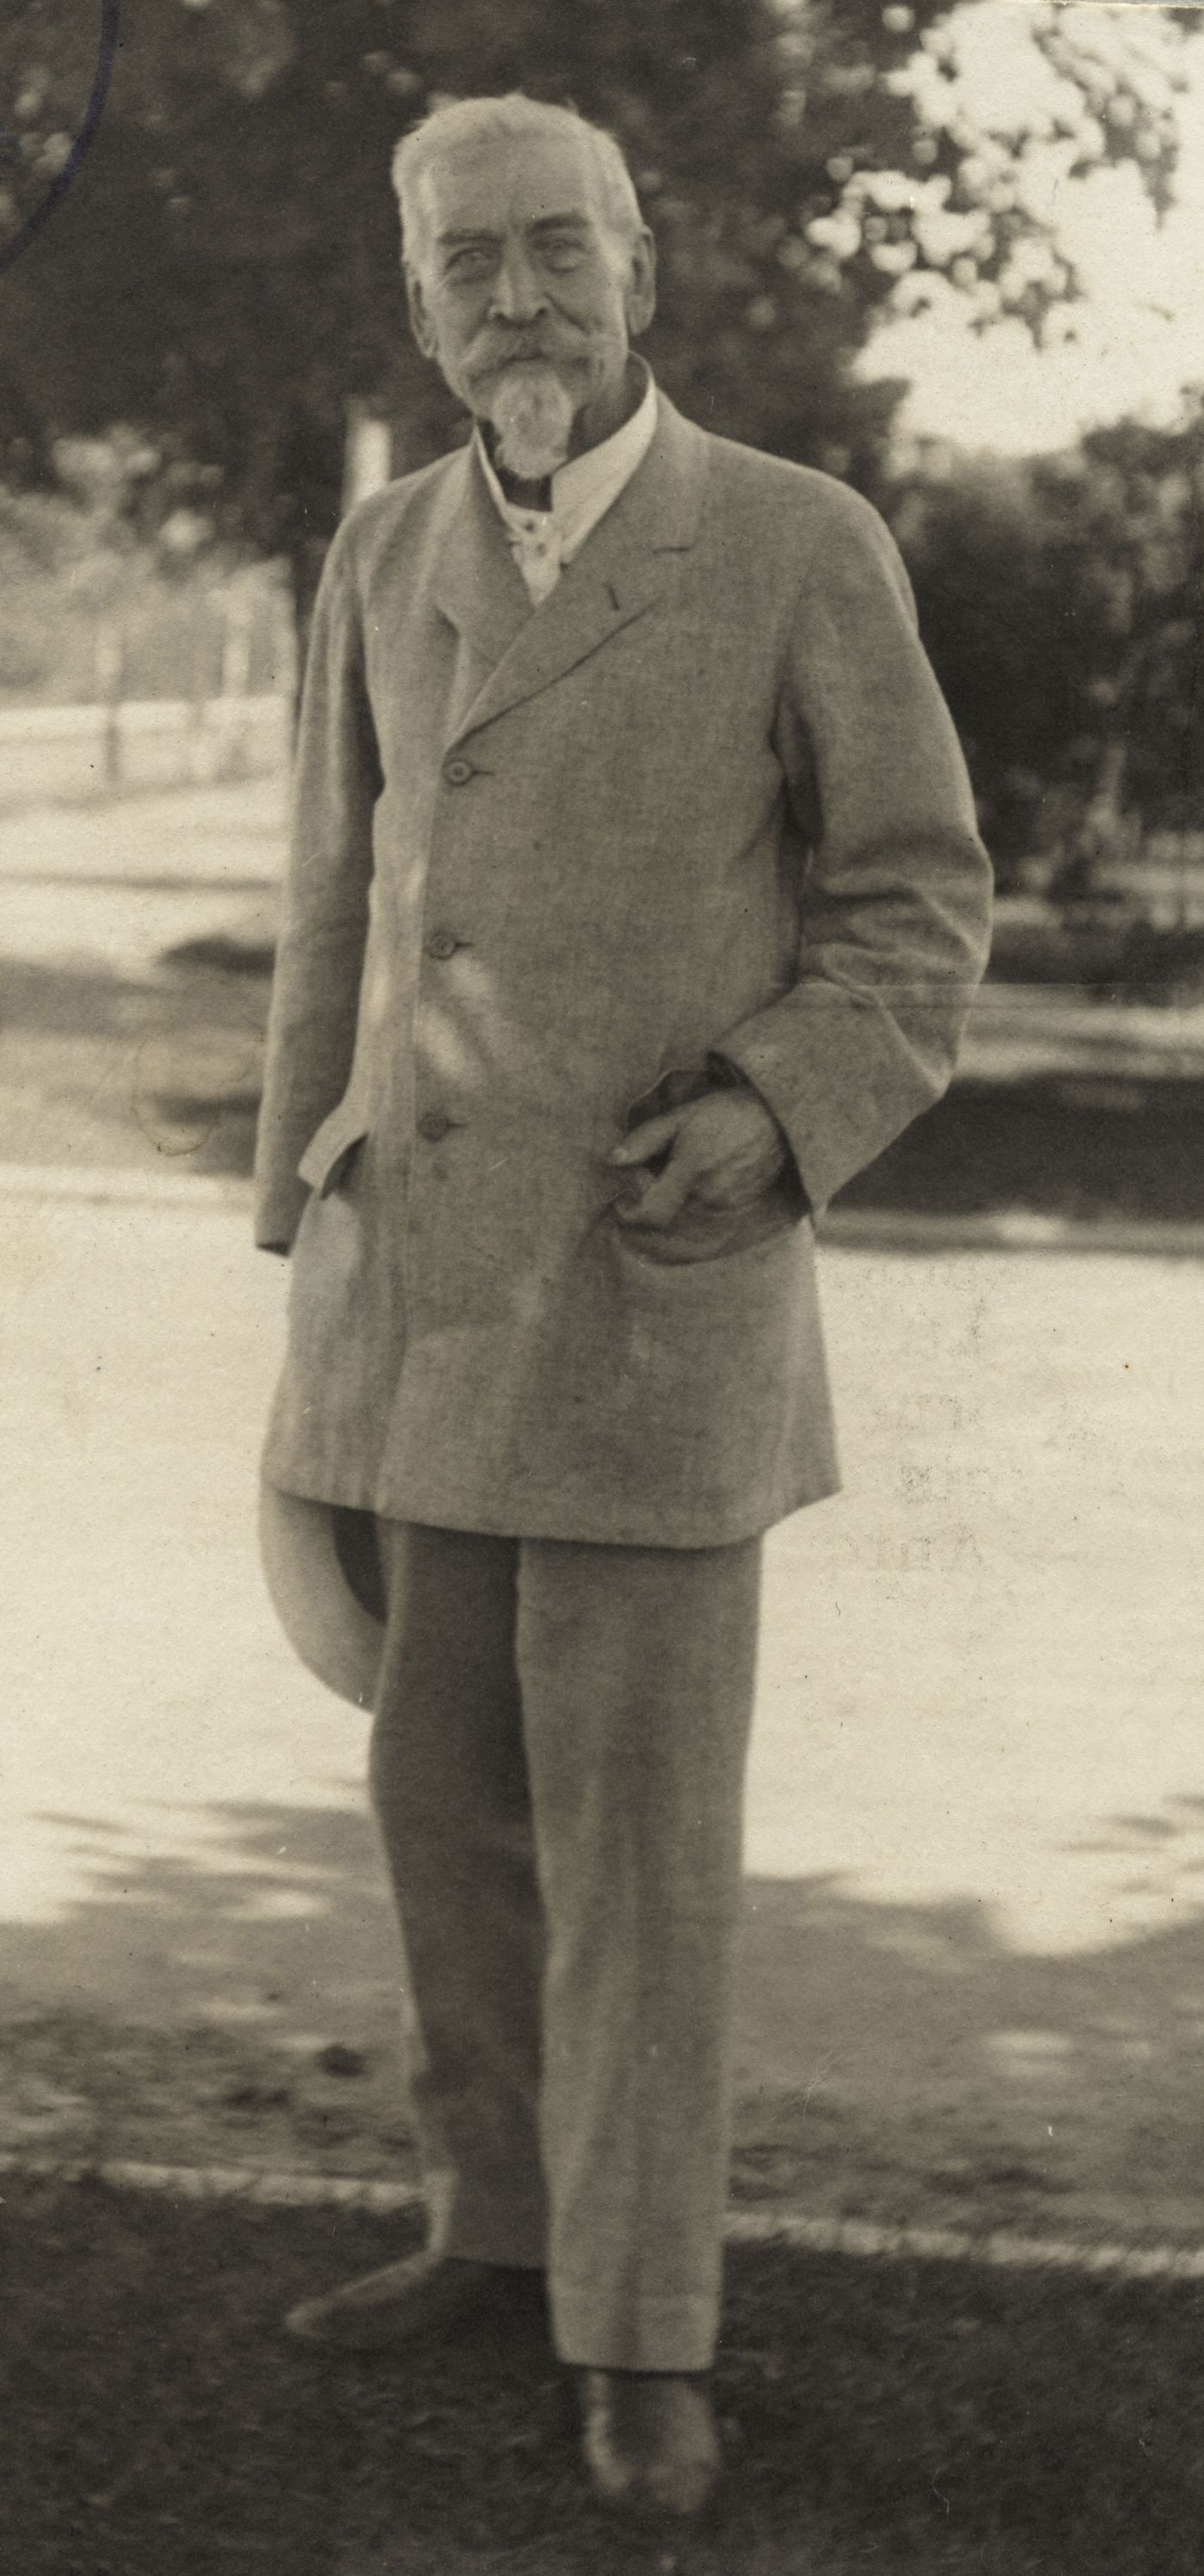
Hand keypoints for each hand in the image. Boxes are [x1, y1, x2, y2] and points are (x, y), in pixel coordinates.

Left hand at [608, 1088, 787, 1231]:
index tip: (621, 1202)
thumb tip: (612, 1160)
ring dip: (673, 1194)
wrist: (775, 1120)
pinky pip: (703, 1209)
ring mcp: (725, 1205)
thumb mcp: (681, 1117)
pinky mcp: (737, 1207)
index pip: (652, 1214)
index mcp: (691, 1172)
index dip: (630, 1215)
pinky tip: (702, 1169)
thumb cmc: (726, 1113)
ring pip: (683, 1211)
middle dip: (652, 1193)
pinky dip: (693, 1195)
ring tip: (681, 1163)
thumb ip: (645, 1140)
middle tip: (652, 1166)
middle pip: (665, 1211)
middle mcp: (708, 1195)